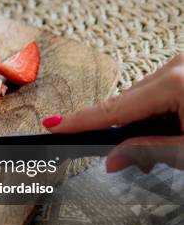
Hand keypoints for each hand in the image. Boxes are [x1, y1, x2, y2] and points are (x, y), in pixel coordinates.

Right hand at [43, 53, 183, 171]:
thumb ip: (149, 152)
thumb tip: (113, 159)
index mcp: (175, 82)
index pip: (113, 109)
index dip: (80, 121)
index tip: (53, 125)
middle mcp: (176, 64)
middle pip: (129, 102)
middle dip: (129, 131)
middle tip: (141, 162)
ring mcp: (183, 62)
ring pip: (145, 95)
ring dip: (149, 120)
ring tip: (173, 144)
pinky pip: (163, 87)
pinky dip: (164, 109)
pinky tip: (179, 125)